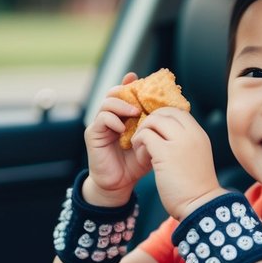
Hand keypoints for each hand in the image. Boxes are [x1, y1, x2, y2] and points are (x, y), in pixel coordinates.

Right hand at [83, 73, 151, 205]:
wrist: (120, 184)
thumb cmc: (136, 163)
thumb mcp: (151, 143)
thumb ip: (156, 129)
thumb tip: (168, 113)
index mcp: (124, 116)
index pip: (125, 93)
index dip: (130, 83)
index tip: (138, 78)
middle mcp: (111, 117)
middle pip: (114, 93)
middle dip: (126, 91)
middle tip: (140, 99)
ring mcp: (101, 125)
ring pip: (107, 103)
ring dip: (122, 105)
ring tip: (135, 113)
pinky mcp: (94, 134)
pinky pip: (101, 119)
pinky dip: (113, 120)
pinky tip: (123, 128)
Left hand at [131, 107, 223, 219]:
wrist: (200, 206)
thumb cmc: (195, 187)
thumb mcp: (195, 157)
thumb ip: (185, 143)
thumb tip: (167, 136)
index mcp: (199, 134)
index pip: (178, 111)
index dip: (162, 117)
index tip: (154, 130)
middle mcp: (191, 134)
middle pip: (165, 112)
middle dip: (150, 121)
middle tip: (143, 135)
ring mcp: (179, 142)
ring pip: (153, 120)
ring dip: (142, 131)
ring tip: (139, 145)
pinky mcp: (165, 153)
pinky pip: (146, 136)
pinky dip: (139, 142)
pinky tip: (139, 155)